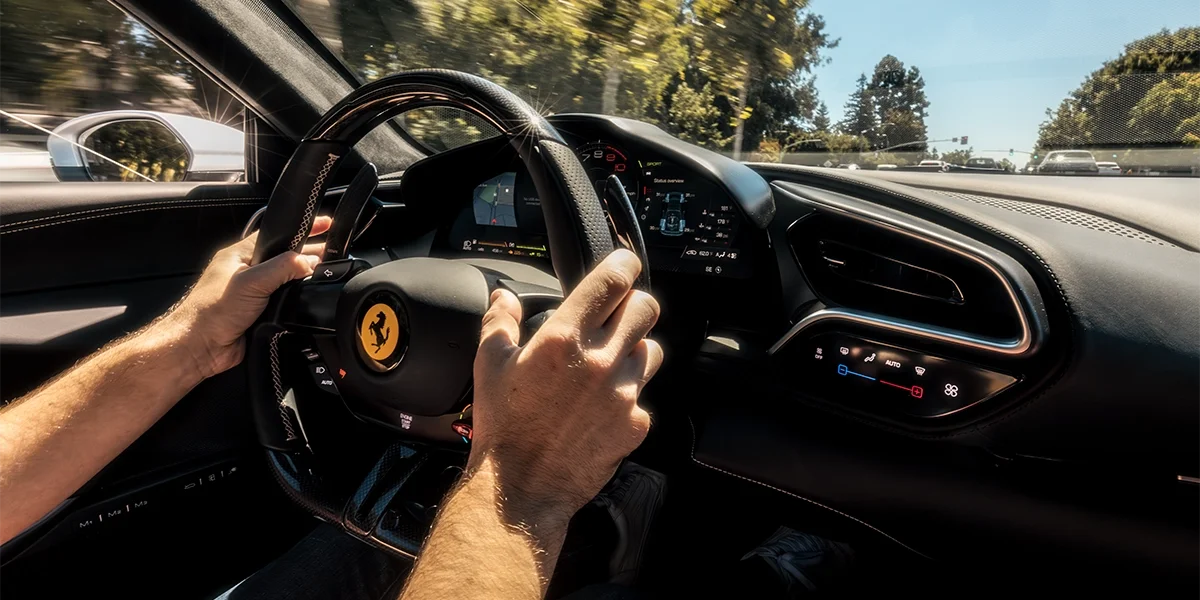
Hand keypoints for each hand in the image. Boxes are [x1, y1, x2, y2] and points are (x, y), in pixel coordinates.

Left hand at [163, 216, 332, 378]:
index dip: (303, 229)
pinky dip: (296, 302)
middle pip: (285, 258)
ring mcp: (253, 293)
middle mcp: (247, 272)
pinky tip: (306, 302)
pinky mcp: (259, 313)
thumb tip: (309, 262)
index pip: (279, 235)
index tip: (325, 225)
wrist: (199, 348)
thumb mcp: (250, 282)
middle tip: (330, 256)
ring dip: (302, 281)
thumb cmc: (209, 312)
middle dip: (308, 255)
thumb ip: (282, 268)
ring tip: (323, 276)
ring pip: (286, 281)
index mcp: (241, 255)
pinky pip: (284, 302)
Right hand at [470, 249, 663, 526]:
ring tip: (608, 362)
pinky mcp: (634, 423)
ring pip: (651, 349)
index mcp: (564, 338)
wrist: (520, 490)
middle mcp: (600, 361)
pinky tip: (602, 405)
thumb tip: (504, 298)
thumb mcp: (489, 366)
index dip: (623, 265)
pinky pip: (643, 395)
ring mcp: (622, 393)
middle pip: (646, 307)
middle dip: (632, 305)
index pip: (614, 280)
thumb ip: (500, 322)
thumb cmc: (502, 429)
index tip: (621, 265)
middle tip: (615, 315)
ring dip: (634, 348)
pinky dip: (628, 395)